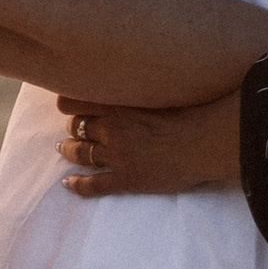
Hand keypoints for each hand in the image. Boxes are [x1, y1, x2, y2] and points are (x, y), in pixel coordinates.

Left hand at [57, 91, 240, 197]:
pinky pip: (94, 184)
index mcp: (119, 105)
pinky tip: (67, 183)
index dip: (67, 104)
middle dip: (73, 128)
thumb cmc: (191, 113)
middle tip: (71, 128)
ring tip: (63, 148)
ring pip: (82, 154)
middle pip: (79, 128)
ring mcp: (117, 157)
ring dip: (70, 151)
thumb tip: (129, 83)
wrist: (204, 143)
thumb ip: (138, 90)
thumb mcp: (159, 91)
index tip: (64, 104)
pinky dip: (78, 184)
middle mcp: (112, 129)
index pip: (78, 102)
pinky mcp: (126, 180)